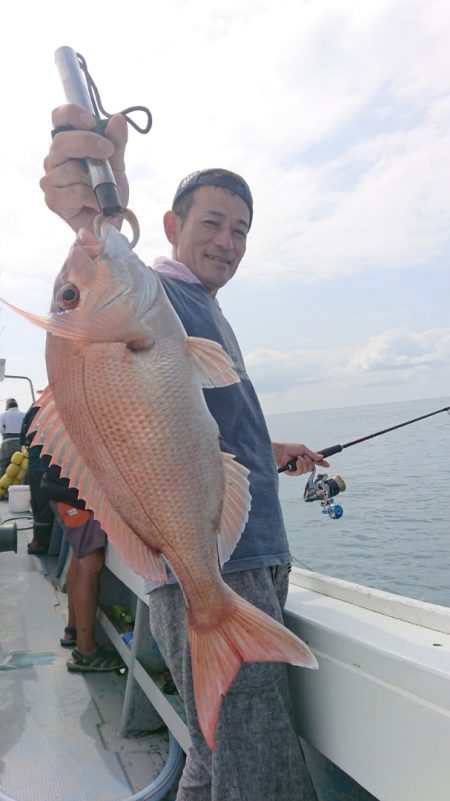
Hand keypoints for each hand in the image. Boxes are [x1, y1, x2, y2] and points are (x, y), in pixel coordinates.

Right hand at [40, 104, 128, 232]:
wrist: (109, 222)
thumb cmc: (108, 191)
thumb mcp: (117, 164)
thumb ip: (116, 143)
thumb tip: (118, 119)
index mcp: (67, 144)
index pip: (59, 118)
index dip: (71, 115)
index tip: (91, 121)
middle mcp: (54, 159)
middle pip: (62, 142)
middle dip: (87, 143)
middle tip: (108, 151)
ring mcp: (50, 179)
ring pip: (70, 169)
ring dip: (92, 178)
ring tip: (102, 188)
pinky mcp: (53, 199)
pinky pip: (74, 191)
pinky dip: (91, 197)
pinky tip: (96, 203)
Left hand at [272, 442, 329, 475]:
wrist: (280, 452)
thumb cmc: (289, 448)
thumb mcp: (303, 449)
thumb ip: (312, 454)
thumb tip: (321, 457)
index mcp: (306, 458)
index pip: (316, 462)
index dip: (322, 463)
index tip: (327, 465)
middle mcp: (302, 464)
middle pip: (312, 468)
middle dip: (309, 462)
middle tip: (303, 456)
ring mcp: (298, 469)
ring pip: (307, 470)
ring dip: (303, 463)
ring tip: (298, 458)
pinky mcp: (293, 473)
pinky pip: (300, 472)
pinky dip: (299, 466)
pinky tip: (296, 462)